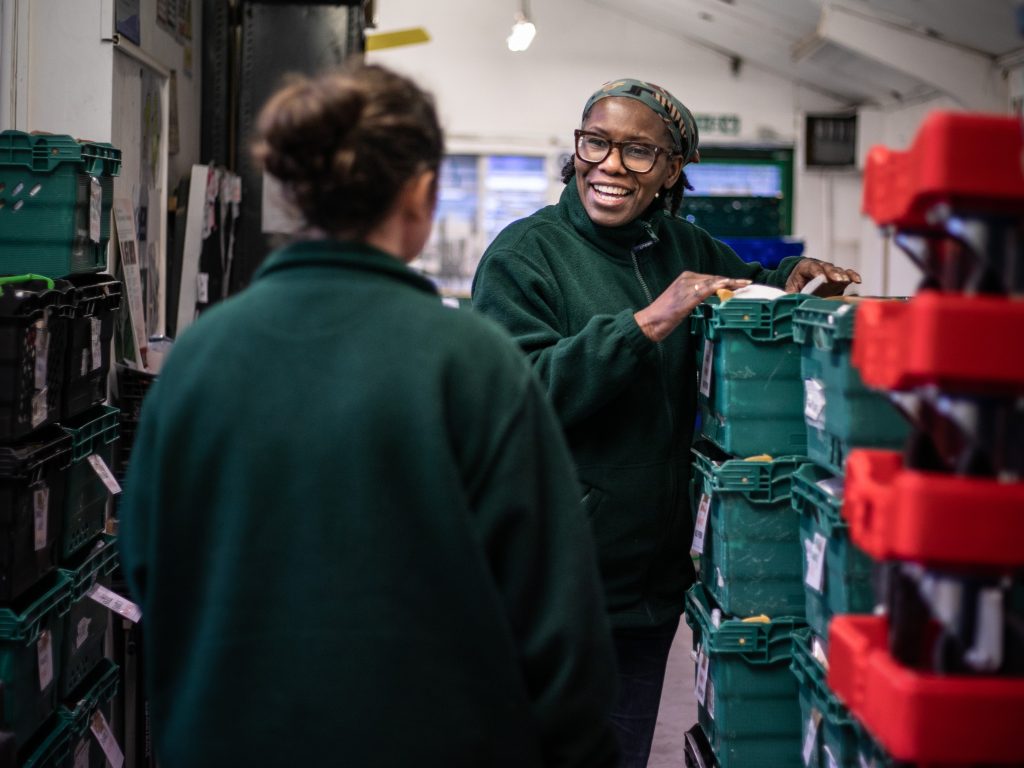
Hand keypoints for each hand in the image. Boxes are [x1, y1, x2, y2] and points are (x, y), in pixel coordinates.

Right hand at [634, 272, 751, 341]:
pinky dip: (718, 287)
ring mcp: (686, 287)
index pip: (711, 278)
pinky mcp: (686, 297)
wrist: (648, 323)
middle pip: (715, 278)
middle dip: (732, 281)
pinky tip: (728, 286)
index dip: (726, 280)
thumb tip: (711, 300)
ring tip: (743, 284)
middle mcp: (686, 279)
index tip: (740, 283)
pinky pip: (705, 290)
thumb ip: (696, 298)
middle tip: (747, 283)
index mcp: (685, 279)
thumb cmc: (664, 316)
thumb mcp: (683, 304)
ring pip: (713, 282)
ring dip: (730, 283)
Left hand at [785, 258, 861, 296]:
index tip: (822, 279)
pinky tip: (858, 280)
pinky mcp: (839, 277)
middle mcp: (820, 266)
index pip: (811, 267)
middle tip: (837, 279)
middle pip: (827, 268)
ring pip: (838, 271)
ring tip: (846, 281)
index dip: (817, 272)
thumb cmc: (796, 284)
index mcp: (805, 267)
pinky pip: (847, 274)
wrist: (803, 279)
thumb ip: (791, 295)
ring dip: (842, 276)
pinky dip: (853, 276)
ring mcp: (831, 271)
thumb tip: (788, 303)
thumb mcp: (791, 289)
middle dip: (832, 273)